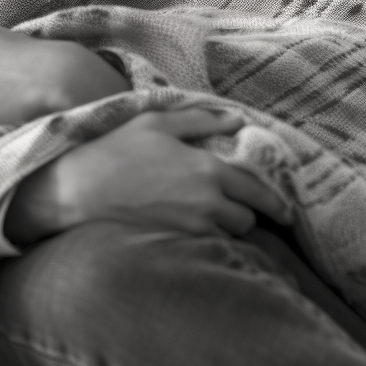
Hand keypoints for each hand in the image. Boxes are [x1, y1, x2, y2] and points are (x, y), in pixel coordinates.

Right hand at [4, 108, 292, 245]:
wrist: (78, 190)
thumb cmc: (116, 150)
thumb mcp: (155, 123)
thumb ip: (199, 120)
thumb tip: (235, 119)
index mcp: (206, 170)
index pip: (256, 191)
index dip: (275, 202)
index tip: (286, 210)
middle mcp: (206, 203)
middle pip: (247, 220)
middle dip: (247, 214)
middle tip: (240, 207)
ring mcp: (189, 228)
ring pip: (227, 237)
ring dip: (227, 228)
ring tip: (212, 216)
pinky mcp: (173, 245)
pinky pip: (204, 247)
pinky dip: (206, 239)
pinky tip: (191, 226)